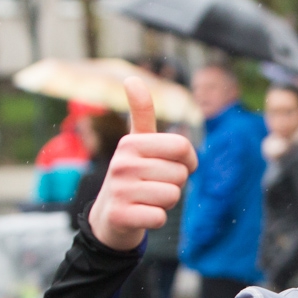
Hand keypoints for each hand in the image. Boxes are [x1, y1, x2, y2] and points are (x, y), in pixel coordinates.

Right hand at [88, 77, 197, 251]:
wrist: (109, 218)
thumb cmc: (133, 176)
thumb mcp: (136, 143)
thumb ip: (141, 112)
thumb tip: (130, 78)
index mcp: (130, 143)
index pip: (182, 146)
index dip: (188, 161)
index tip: (174, 165)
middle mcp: (122, 163)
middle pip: (180, 174)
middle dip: (174, 184)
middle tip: (153, 186)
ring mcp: (119, 190)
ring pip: (172, 196)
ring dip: (165, 202)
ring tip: (147, 200)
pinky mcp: (120, 216)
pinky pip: (160, 218)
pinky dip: (156, 219)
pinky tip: (141, 215)